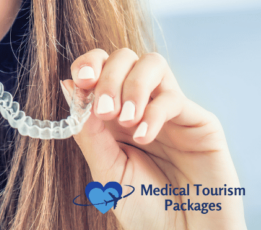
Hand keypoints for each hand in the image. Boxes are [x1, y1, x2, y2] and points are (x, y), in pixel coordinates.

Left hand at [61, 48, 245, 229]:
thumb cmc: (143, 207)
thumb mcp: (106, 170)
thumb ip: (87, 131)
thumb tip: (67, 87)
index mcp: (112, 113)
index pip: (99, 67)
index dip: (87, 65)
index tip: (80, 82)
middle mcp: (140, 104)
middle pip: (124, 57)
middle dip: (108, 77)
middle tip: (104, 111)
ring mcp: (169, 109)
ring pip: (152, 63)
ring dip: (132, 85)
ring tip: (124, 120)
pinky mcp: (198, 120)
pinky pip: (173, 97)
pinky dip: (153, 112)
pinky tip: (143, 137)